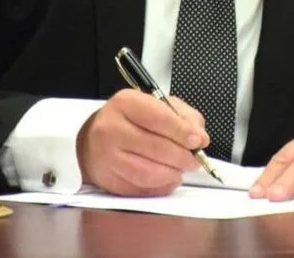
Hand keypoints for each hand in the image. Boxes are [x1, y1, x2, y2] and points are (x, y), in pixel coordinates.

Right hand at [77, 89, 208, 196]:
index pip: (158, 118)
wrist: (93, 138)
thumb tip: (199, 137)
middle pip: (155, 147)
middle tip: (195, 159)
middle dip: (182, 156)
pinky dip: (160, 187)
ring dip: (172, 174)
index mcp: (125, 103)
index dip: (182, 132)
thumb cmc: (130, 120)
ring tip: (181, 169)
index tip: (199, 140)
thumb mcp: (156, 105)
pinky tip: (168, 179)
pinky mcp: (107, 179)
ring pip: (148, 173)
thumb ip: (182, 116)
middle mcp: (111, 128)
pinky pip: (140, 189)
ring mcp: (107, 156)